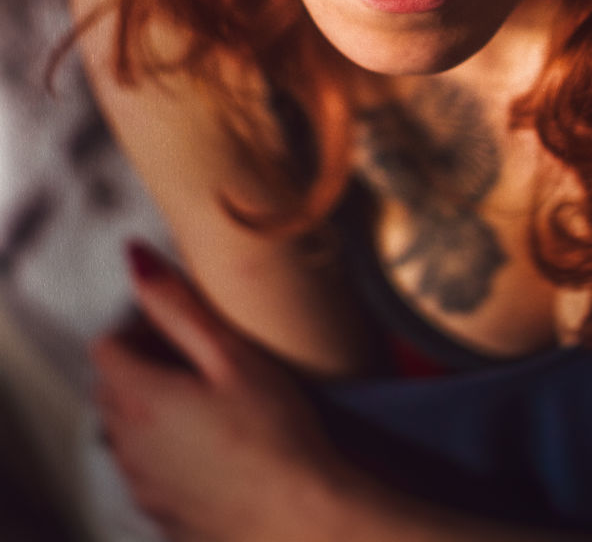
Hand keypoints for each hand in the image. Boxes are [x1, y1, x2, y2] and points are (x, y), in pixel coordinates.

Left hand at [91, 242, 347, 541]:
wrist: (300, 518)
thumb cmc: (275, 434)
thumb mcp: (232, 355)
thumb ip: (177, 305)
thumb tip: (137, 260)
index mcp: (140, 399)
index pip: (106, 346)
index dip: (140, 327)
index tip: (182, 329)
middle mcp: (129, 445)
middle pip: (112, 386)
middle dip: (144, 362)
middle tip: (201, 357)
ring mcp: (143, 485)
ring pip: (126, 429)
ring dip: (152, 406)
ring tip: (211, 399)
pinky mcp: (163, 512)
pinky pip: (147, 467)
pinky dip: (166, 447)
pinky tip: (215, 444)